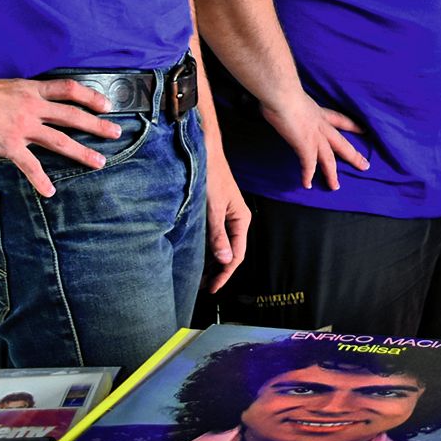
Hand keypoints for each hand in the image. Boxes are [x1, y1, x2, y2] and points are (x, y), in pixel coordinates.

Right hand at [0, 76, 121, 197]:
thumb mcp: (9, 86)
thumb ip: (26, 94)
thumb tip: (36, 100)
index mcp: (33, 90)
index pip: (69, 90)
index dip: (91, 97)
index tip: (107, 104)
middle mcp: (33, 108)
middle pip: (73, 116)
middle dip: (97, 125)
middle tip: (116, 132)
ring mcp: (23, 127)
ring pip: (61, 140)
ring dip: (82, 152)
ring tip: (99, 162)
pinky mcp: (9, 145)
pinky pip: (30, 165)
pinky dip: (40, 179)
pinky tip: (50, 190)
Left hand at [202, 136, 250, 293]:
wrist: (204, 153)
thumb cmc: (211, 176)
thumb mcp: (213, 208)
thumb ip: (218, 235)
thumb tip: (225, 260)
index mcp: (241, 220)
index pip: (237, 255)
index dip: (225, 274)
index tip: (212, 288)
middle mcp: (236, 220)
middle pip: (231, 253)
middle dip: (218, 271)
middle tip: (202, 287)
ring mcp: (226, 217)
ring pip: (222, 246)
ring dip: (212, 262)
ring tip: (199, 277)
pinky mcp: (216, 213)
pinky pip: (215, 237)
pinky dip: (208, 250)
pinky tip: (198, 257)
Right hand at [259, 91, 369, 190]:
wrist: (283, 94)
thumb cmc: (283, 90)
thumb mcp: (293, 95)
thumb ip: (292, 101)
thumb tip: (278, 101)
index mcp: (319, 112)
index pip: (340, 119)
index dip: (353, 126)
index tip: (363, 130)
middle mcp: (321, 126)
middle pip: (342, 144)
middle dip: (353, 156)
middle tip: (365, 165)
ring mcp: (315, 137)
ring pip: (329, 159)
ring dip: (332, 174)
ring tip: (335, 186)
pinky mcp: (305, 146)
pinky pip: (309, 165)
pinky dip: (308, 176)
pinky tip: (307, 185)